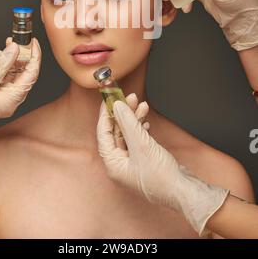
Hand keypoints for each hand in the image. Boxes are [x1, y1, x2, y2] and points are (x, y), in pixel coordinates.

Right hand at [0, 37, 40, 128]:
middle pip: (22, 73)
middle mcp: (9, 101)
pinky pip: (1, 76)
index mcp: (12, 101)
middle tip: (15, 42)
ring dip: (5, 59)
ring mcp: (1, 98)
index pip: (31, 75)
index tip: (33, 43)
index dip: (34, 57)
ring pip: (11, 73)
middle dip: (18, 56)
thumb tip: (16, 49)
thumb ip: (2, 63)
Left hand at [97, 98, 228, 235]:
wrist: (184, 190)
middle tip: (130, 98)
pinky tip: (146, 122)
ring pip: (128, 135)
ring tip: (142, 105)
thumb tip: (118, 106)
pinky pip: (137, 141)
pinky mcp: (144, 161)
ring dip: (134, 119)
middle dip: (124, 114)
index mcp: (113, 164)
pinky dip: (141, 129)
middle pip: (116, 132)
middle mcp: (120, 165)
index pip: (103, 133)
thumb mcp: (141, 144)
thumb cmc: (162, 177)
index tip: (110, 99)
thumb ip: (128, 123)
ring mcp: (132, 163)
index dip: (106, 114)